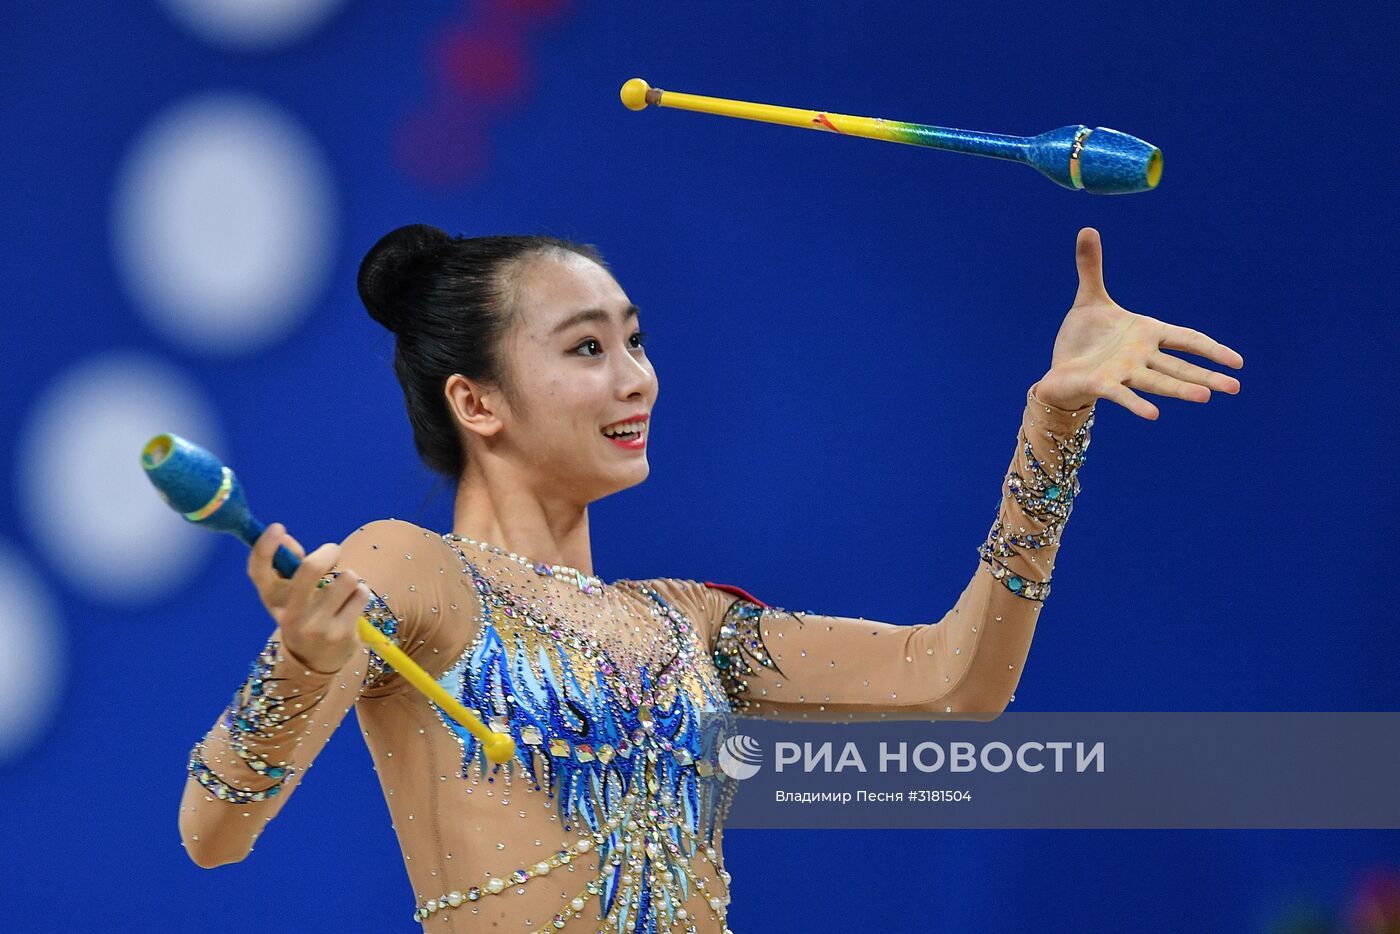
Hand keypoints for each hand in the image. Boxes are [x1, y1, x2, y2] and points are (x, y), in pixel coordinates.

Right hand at [246, 523, 371, 674]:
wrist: (314, 661)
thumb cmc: (303, 613)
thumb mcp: (289, 594)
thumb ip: (287, 565)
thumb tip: (288, 542)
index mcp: (273, 600)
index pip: (259, 571)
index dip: (264, 547)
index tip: (278, 527)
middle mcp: (290, 615)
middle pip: (311, 568)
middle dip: (328, 552)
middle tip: (333, 552)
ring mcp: (316, 627)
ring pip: (347, 578)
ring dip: (350, 578)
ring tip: (344, 590)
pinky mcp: (341, 634)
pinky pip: (362, 594)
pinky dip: (361, 594)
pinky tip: (352, 607)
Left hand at [1034, 228, 1243, 418]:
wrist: (1059, 369)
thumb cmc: (1084, 338)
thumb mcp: (1089, 298)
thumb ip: (1092, 266)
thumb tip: (1087, 228)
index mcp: (1146, 335)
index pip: (1185, 340)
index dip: (1210, 348)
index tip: (1237, 362)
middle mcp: (1140, 356)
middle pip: (1178, 367)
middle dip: (1206, 376)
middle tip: (1235, 386)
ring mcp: (1123, 372)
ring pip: (1157, 381)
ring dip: (1182, 389)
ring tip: (1207, 397)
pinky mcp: (1101, 384)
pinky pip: (1122, 395)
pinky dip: (1137, 404)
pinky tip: (1154, 415)